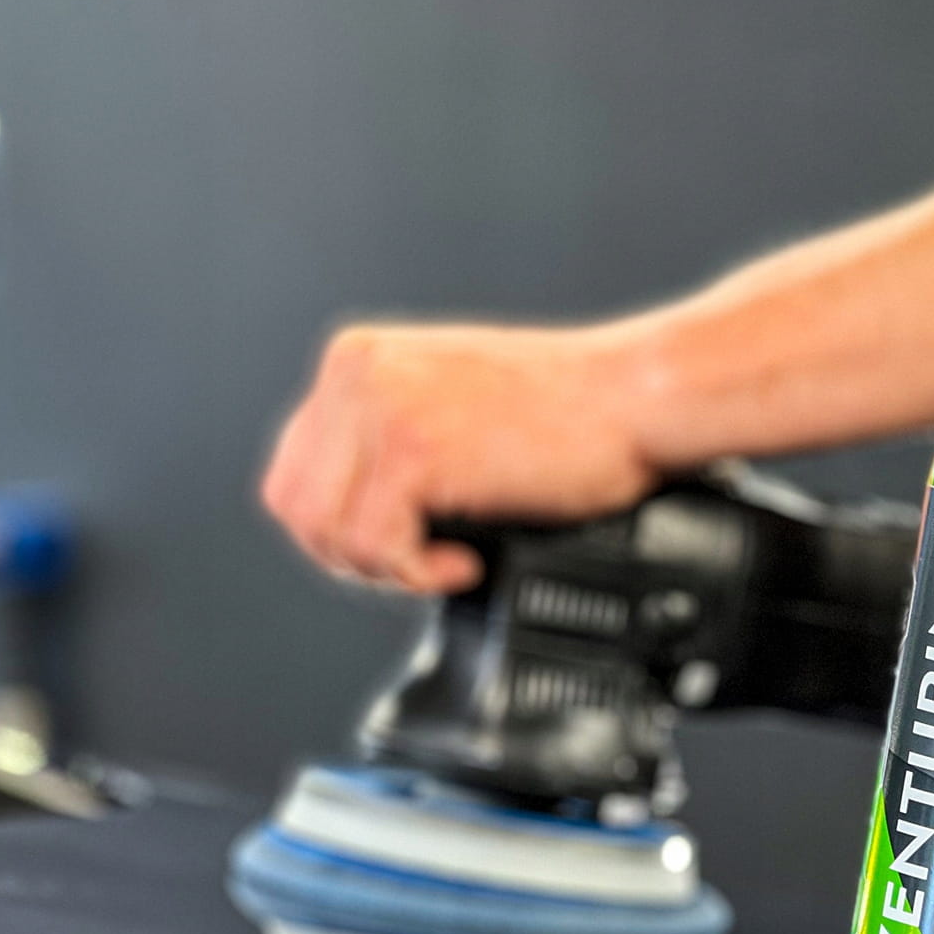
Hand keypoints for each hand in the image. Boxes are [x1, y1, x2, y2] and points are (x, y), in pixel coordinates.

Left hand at [261, 322, 667, 594]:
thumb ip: (391, 434)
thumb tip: (349, 511)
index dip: (342, 528)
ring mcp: (382, 409)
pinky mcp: (415, 451)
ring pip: (328, 534)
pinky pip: (377, 547)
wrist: (638, 396)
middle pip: (295, 506)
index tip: (401, 544)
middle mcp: (358, 375)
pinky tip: (466, 560)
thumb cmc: (574, 410)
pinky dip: (419, 574)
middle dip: (356, 555)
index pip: (294, 470)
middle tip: (422, 561)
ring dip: (390, 568)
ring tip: (449, 559)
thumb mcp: (452, 402)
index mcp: (359, 359)